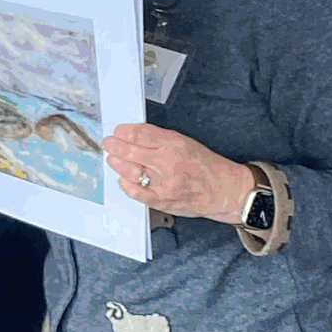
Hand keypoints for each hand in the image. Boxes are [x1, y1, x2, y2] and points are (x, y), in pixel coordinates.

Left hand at [101, 123, 252, 224]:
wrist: (223, 191)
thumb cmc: (205, 165)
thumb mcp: (185, 142)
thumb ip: (159, 139)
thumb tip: (132, 135)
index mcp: (174, 145)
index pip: (139, 134)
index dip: (123, 132)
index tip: (117, 131)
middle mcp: (167, 164)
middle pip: (130, 151)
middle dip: (114, 145)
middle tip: (108, 143)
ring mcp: (163, 184)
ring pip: (128, 170)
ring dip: (117, 163)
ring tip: (114, 159)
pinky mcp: (161, 201)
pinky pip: (134, 191)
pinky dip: (125, 183)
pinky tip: (124, 177)